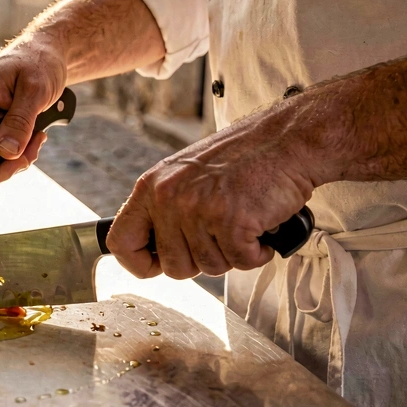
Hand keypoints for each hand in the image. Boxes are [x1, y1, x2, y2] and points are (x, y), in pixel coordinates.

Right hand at [0, 37, 65, 181]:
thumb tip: (6, 152)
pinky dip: (12, 147)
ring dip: (12, 155)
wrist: (44, 50)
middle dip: (5, 162)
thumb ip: (19, 123)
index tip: (13, 165)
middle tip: (32, 151)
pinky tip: (29, 135)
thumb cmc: (39, 61)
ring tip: (36, 138)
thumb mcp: (35, 92)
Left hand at [106, 110, 315, 278]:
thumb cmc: (242, 158)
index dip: (138, 263)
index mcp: (151, 187)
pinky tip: (260, 226)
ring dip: (233, 253)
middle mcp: (169, 198)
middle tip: (221, 234)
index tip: (156, 266)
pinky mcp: (231, 221)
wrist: (286, 139)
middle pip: (174, 267)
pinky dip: (257, 252)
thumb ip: (166, 208)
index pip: (120, 242)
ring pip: (210, 267)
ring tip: (243, 221)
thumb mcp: (185, 175)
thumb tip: (155, 248)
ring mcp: (198, 210)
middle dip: (202, 260)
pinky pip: (242, 262)